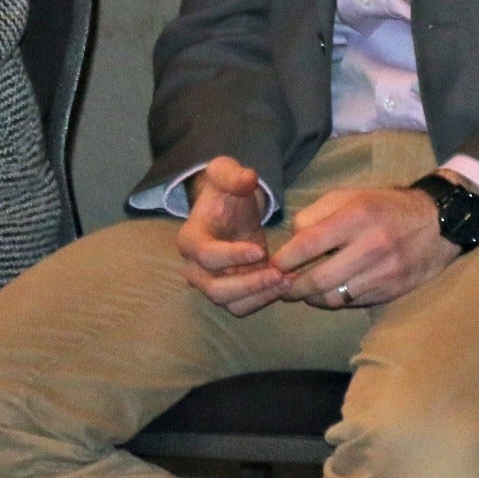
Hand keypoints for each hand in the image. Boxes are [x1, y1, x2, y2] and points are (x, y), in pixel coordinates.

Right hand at [177, 156, 284, 315]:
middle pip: (216, 289)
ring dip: (260, 296)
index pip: (206, 255)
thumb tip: (247, 179)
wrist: (231, 208)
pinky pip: (245, 305)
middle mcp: (195, 268)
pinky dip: (265, 299)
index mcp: (190, 239)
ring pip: (231, 304)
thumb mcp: (225, 171)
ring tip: (288, 281)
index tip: (260, 251)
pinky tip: (287, 284)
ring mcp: (212, 283)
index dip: (232, 256)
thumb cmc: (224, 191)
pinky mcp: (232, 291)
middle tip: (280, 274)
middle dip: (249, 285)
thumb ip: (233, 173)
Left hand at [272, 184, 458, 309]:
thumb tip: (292, 239)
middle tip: (282, 286)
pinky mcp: (391, 290)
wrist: (438, 222)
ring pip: (333, 297)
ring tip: (304, 292)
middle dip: (292, 287)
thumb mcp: (352, 195)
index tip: (273, 265)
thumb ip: (317, 213)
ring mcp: (383, 271)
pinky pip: (352, 303)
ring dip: (311, 298)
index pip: (307, 244)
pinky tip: (329, 292)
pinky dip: (335, 300)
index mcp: (358, 216)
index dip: (283, 259)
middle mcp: (371, 245)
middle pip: (317, 279)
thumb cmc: (386, 206)